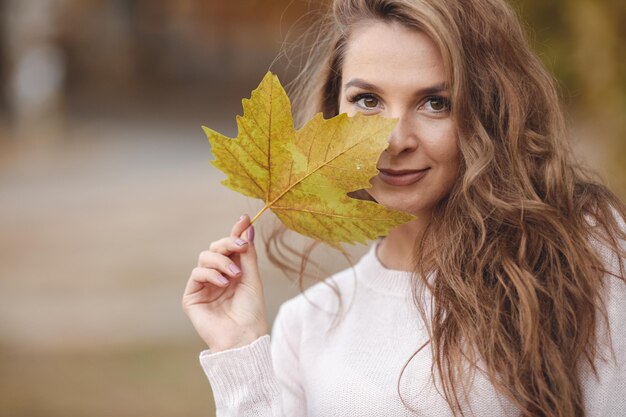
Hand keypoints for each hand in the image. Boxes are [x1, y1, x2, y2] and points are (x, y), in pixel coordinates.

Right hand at [182, 215, 267, 351]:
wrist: (243, 337)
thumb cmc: (251, 311)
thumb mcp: (252, 277)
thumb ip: (247, 253)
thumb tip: (246, 226)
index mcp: (233, 271)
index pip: (231, 247)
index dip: (236, 232)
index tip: (244, 219)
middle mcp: (217, 276)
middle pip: (216, 248)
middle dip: (228, 243)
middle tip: (241, 247)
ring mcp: (203, 286)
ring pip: (205, 257)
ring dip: (221, 261)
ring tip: (235, 274)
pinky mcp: (192, 297)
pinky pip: (197, 273)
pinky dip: (211, 274)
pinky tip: (224, 283)